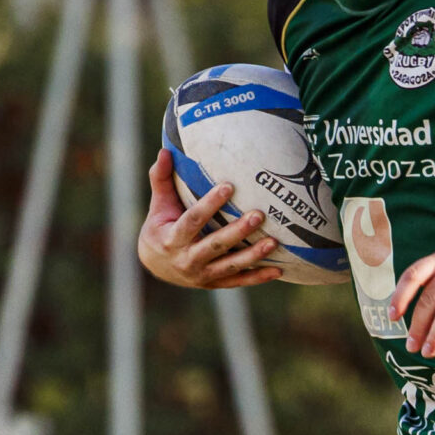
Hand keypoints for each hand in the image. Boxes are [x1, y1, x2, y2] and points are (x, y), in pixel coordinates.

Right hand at [136, 151, 280, 289]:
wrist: (156, 265)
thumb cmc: (160, 227)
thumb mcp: (158, 205)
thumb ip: (161, 179)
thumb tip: (165, 150)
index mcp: (172, 239)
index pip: (192, 220)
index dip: (210, 204)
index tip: (229, 186)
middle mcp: (187, 260)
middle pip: (215, 245)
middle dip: (237, 231)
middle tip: (259, 215)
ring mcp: (202, 275)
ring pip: (230, 266)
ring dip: (253, 256)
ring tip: (274, 242)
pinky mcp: (214, 284)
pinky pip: (238, 281)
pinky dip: (258, 277)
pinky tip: (278, 270)